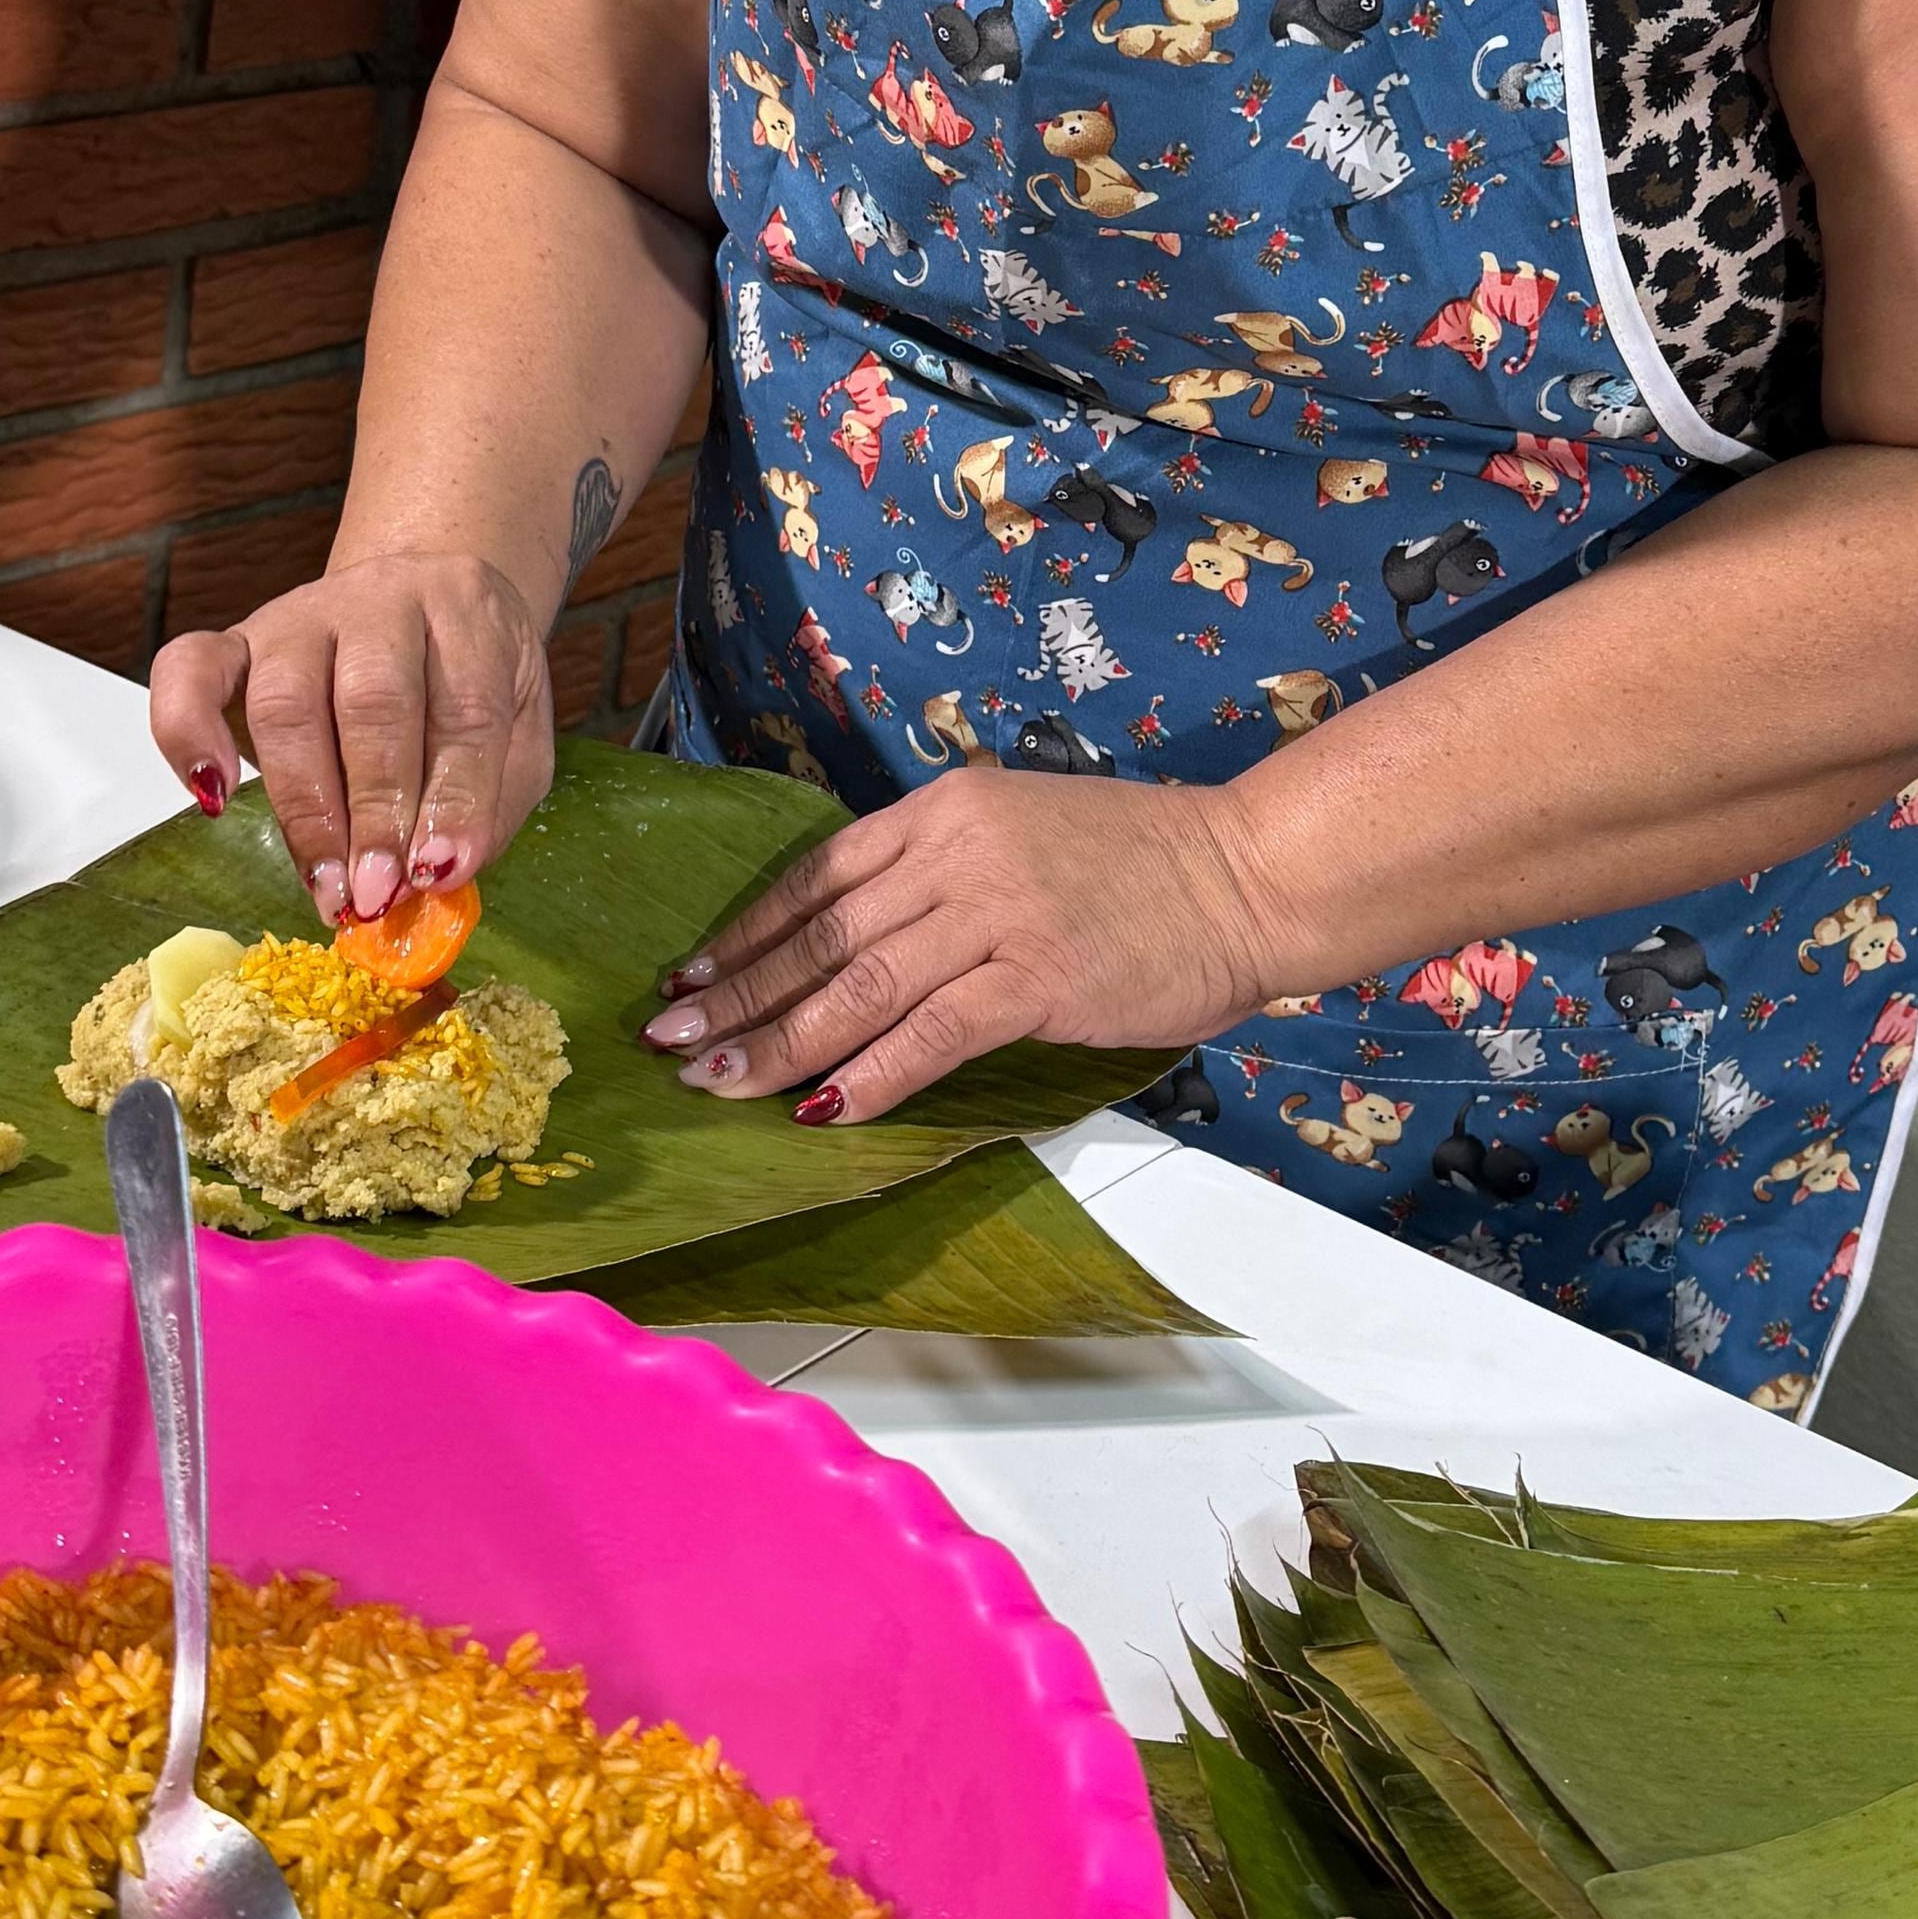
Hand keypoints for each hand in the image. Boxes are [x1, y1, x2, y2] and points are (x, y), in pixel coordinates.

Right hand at [149, 555, 551, 920]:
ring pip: (286, 701)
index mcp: (467, 614)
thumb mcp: (519, 732)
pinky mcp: (236, 638)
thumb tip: (439, 875)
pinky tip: (211, 797)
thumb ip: (491, 801)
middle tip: (377, 893)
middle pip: (372, 702)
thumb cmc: (473, 678)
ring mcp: (301, 617)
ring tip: (326, 884)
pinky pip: (188, 669)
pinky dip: (185, 732)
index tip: (439, 872)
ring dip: (305, 806)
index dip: (454, 799)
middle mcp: (381, 602)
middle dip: (375, 810)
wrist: (426, 598)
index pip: (466, 709)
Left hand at [640, 764, 1286, 1121]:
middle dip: (737, 996)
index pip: (815, 876)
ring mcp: (996, 912)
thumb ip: (943, 870)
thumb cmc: (1146, 861)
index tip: (691, 978)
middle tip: (672, 1042)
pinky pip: (931, 1034)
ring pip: (858, 986)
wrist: (1246, 873)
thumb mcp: (1023, 829)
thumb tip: (863, 937)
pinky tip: (825, 1109)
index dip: (745, 934)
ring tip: (718, 1082)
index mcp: (943, 809)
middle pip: (819, 935)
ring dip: (780, 1042)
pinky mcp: (1037, 976)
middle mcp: (956, 851)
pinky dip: (871, 1075)